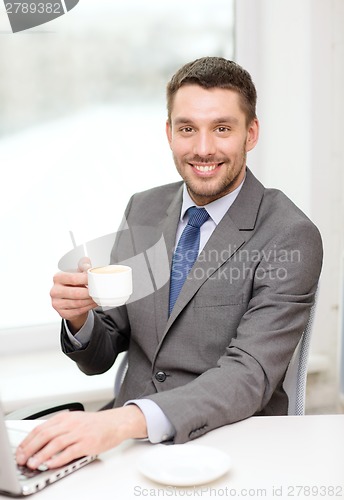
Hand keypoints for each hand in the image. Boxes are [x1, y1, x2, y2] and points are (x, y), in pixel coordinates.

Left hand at [16, 406, 146, 469]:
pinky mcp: (88, 443)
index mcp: (65, 417)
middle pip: (45, 434)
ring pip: (55, 443)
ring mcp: (79, 433)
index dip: (27, 440)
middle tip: (22, 459)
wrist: (115, 423)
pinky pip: (70, 451)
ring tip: (33, 464)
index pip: (40, 428)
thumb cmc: (95, 424)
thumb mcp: (74, 421)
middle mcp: (71, 423)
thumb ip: (58, 428)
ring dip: (42, 455)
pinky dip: (58, 459)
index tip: (20, 451)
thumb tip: (39, 441)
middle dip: (30, 448)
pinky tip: (51, 464)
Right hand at [50, 257, 96, 331]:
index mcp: (57, 278)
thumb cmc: (74, 283)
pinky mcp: (62, 313)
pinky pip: (78, 311)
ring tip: (99, 297)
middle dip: (90, 292)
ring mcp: (57, 303)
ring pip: (78, 303)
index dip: (86, 279)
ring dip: (90, 301)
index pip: (73, 278)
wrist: (69, 298)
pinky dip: (88, 307)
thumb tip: (87, 264)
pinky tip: (94, 303)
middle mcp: (54, 291)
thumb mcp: (77, 272)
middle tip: (99, 291)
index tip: (96, 279)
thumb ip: (83, 266)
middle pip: (76, 293)